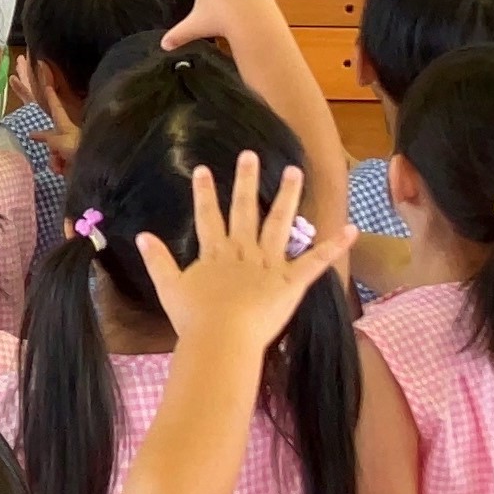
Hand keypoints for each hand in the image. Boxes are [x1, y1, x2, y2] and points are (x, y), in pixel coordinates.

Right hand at [132, 152, 344, 362]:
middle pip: (244, 210)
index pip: (208, 216)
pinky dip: (334, 245)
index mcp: (215, 254)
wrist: (221, 339)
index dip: (204, 193)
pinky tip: (351, 228)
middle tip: (250, 154)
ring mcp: (269, 264)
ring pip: (279, 223)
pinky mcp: (291, 282)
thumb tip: (141, 236)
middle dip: (246, 180)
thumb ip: (158, 261)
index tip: (202, 169)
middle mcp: (243, 251)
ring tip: (294, 171)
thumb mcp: (169, 288)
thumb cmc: (194, 319)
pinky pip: (316, 261)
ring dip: (287, 196)